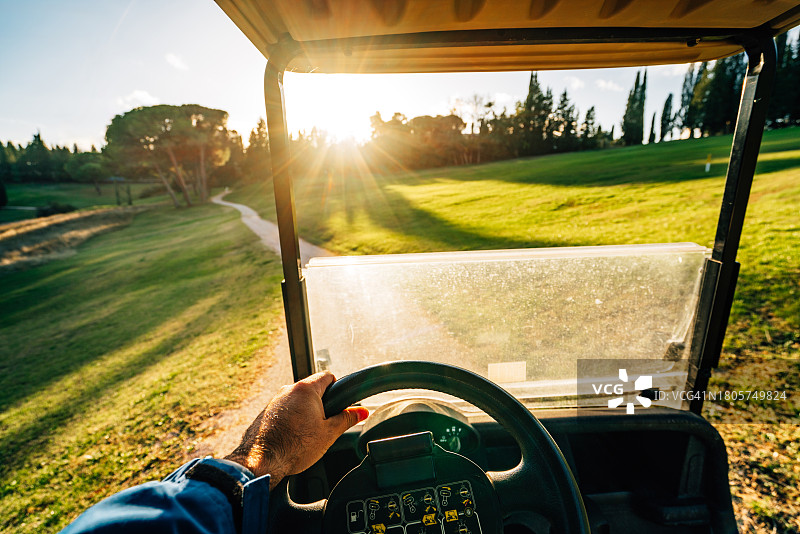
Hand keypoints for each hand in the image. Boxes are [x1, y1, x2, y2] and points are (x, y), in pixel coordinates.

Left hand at [224, 372, 368, 488]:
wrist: (263, 461)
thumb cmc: (295, 447)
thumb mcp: (329, 433)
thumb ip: (347, 419)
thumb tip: (362, 412)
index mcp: (306, 389)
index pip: (327, 376)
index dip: (337, 388)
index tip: (340, 403)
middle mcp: (288, 390)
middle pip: (312, 389)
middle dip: (321, 404)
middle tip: (325, 424)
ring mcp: (275, 400)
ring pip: (298, 401)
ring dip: (306, 412)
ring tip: (307, 434)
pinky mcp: (266, 412)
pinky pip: (284, 410)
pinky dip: (291, 419)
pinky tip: (293, 437)